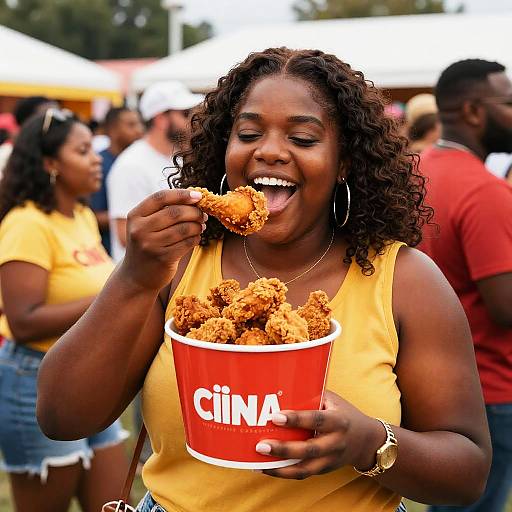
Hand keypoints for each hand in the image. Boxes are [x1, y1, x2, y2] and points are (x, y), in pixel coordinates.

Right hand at [120, 189, 206, 290]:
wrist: (136, 276)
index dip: (181, 194)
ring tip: (201, 226)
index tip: (198, 196)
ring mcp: (151, 245)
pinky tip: (196, 238)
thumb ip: (163, 210)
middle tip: (203, 214)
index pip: (160, 197)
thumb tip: (194, 197)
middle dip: (194, 212)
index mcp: (135, 216)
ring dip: (197, 226)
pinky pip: (187, 243)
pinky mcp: (163, 258)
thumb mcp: (145, 225)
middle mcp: (140, 230)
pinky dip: (196, 238)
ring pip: (184, 228)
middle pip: (175, 213)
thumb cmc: (147, 244)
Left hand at [255, 391, 385, 478]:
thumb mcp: (333, 400)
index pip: (316, 420)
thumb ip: (311, 395)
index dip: (296, 419)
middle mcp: (336, 442)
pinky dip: (283, 473)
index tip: (275, 417)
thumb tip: (280, 385)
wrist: (367, 441)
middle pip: (309, 449)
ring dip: (280, 467)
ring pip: (304, 468)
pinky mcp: (324, 470)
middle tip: (260, 445)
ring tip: (258, 461)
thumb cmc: (343, 413)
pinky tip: (265, 468)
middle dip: (283, 448)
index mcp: (338, 421)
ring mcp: (330, 460)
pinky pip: (302, 474)